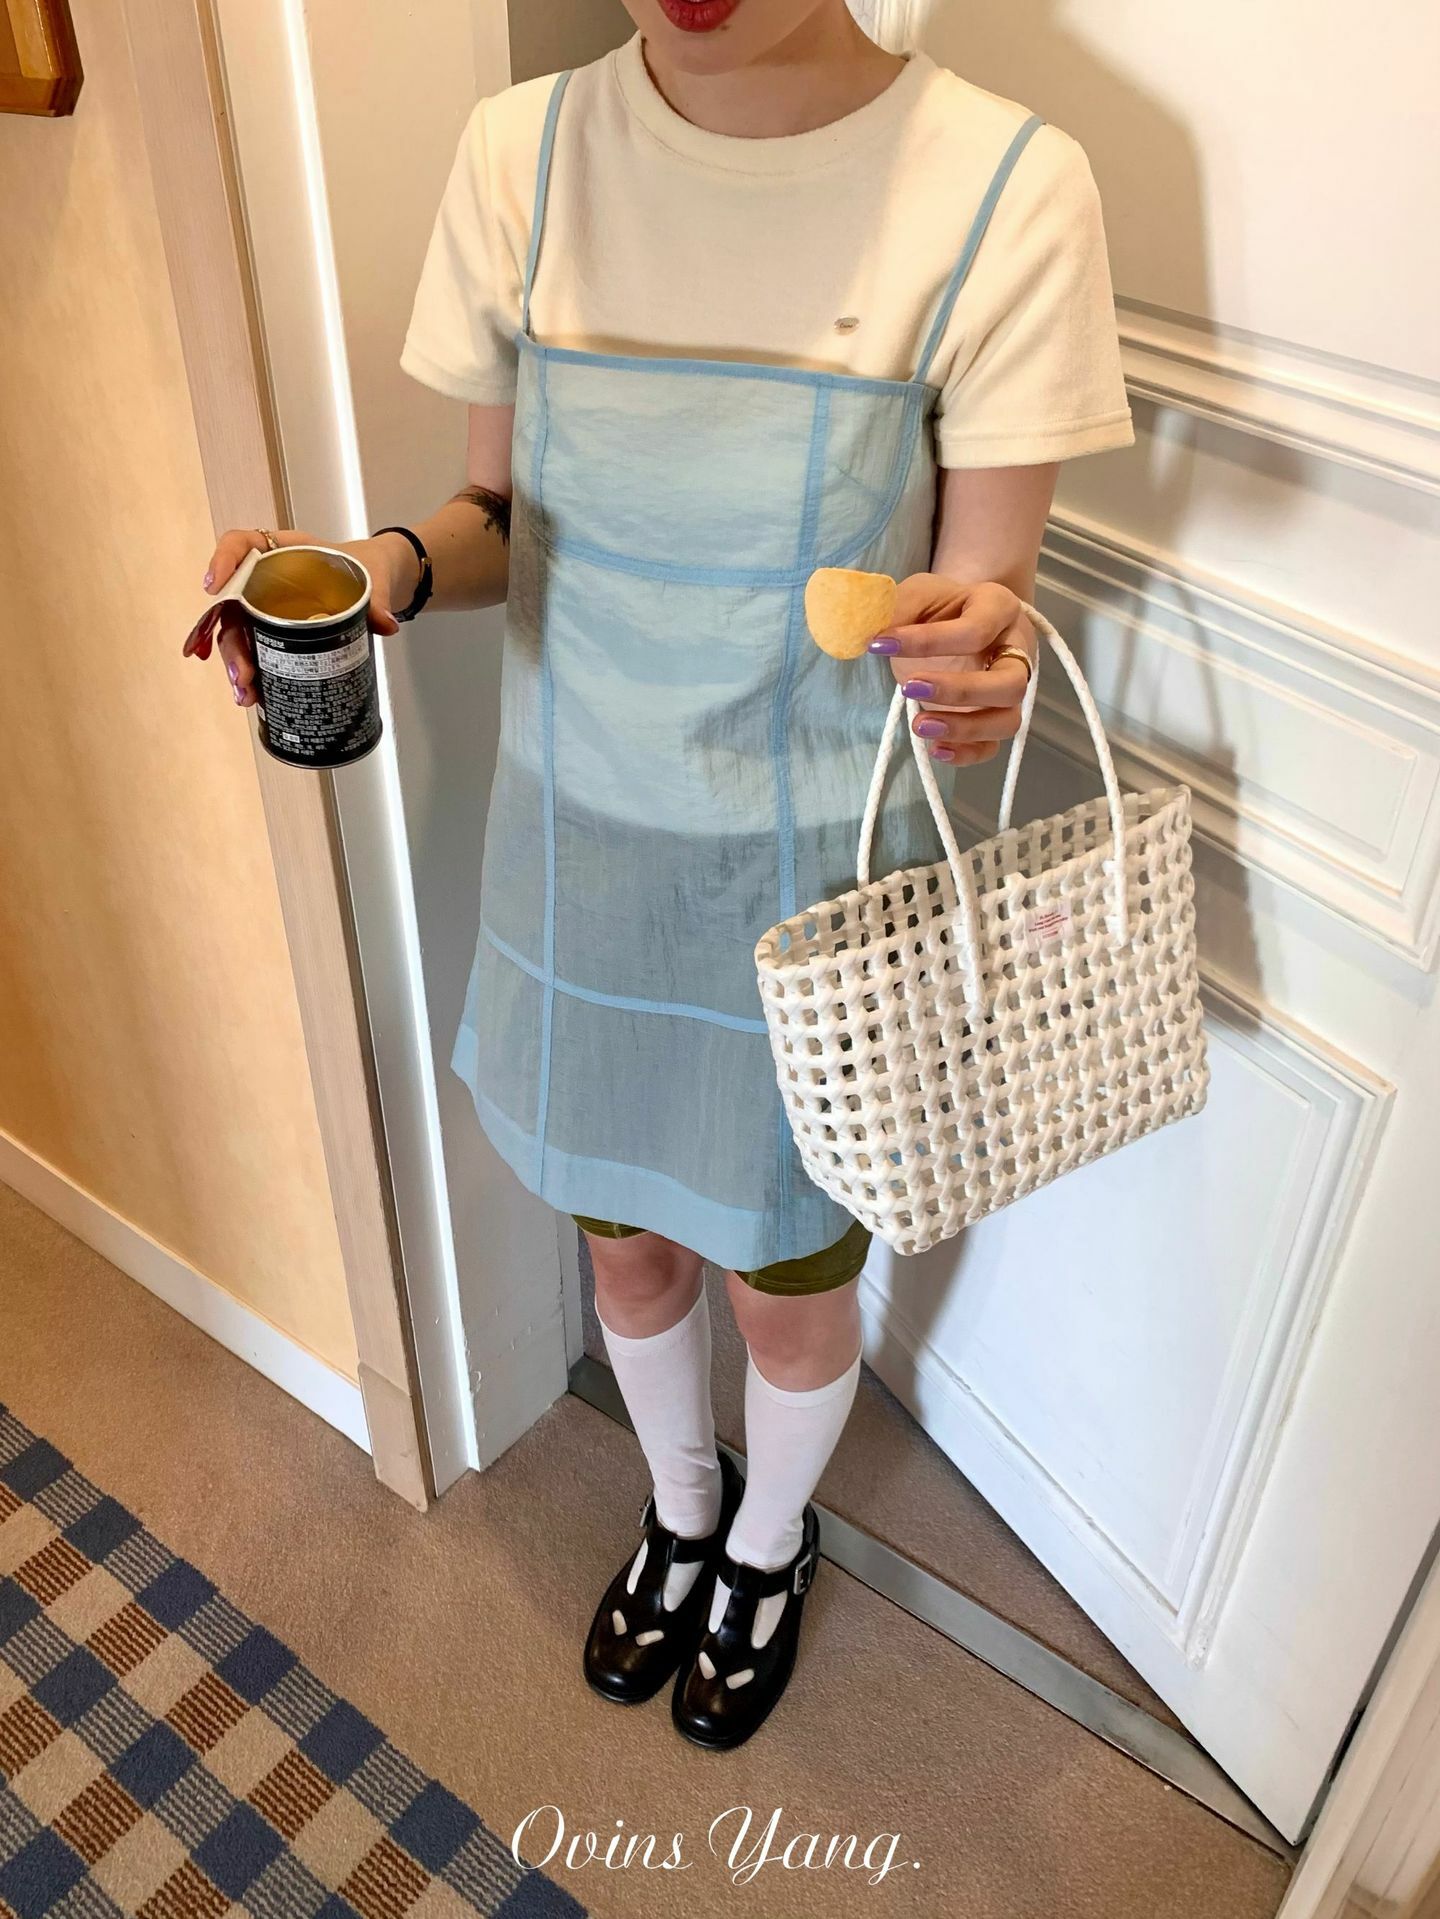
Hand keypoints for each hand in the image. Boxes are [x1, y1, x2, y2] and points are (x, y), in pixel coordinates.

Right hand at [182, 529, 416, 708]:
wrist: (375, 584)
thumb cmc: (364, 569)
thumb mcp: (372, 578)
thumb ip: (376, 597)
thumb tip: (384, 624)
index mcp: (284, 551)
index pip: (242, 544)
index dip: (223, 561)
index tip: (214, 587)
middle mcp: (266, 579)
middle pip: (234, 604)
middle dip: (232, 640)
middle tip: (242, 672)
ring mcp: (268, 607)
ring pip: (239, 633)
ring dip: (237, 664)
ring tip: (245, 693)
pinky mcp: (276, 633)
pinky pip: (257, 650)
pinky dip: (254, 674)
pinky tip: (255, 696)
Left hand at [868, 575, 1035, 764]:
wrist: (960, 618)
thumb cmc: (941, 605)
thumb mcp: (919, 593)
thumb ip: (900, 607)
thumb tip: (875, 634)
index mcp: (999, 609)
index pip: (975, 631)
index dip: (927, 641)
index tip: (879, 644)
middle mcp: (1016, 651)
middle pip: (1010, 684)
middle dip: (959, 692)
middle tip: (909, 687)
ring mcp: (1009, 689)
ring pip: (1007, 721)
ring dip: (965, 729)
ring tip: (918, 725)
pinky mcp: (995, 717)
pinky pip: (993, 746)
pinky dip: (966, 753)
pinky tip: (934, 748)